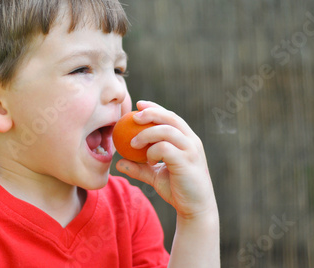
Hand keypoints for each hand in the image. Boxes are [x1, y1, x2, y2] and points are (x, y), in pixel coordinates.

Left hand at [116, 100, 216, 219]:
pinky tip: (148, 160)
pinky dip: (152, 151)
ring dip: (146, 134)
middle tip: (133, 117)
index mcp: (186, 139)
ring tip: (133, 143)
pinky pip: (165, 148)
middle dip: (151, 112)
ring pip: (166, 130)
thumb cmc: (177, 190)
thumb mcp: (154, 176)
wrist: (195, 209)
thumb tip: (118, 163)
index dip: (155, 107)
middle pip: (170, 117)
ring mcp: (191, 150)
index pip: (171, 116)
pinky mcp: (187, 161)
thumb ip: (138, 167)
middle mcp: (191, 141)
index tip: (138, 105)